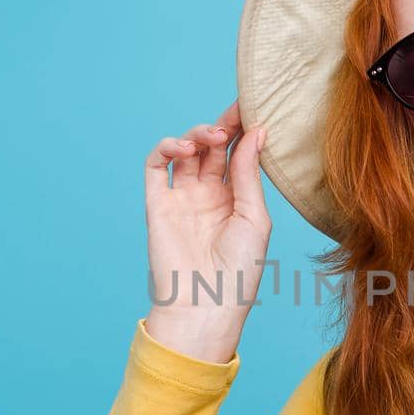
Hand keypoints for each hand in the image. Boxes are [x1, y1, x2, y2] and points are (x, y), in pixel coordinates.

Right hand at [142, 99, 270, 362]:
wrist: (205, 306)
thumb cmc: (239, 271)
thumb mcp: (254, 218)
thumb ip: (248, 173)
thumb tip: (256, 131)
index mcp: (236, 200)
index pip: (237, 154)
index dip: (243, 130)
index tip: (254, 108)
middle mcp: (208, 196)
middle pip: (212, 148)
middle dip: (223, 126)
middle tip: (235, 114)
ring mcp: (182, 199)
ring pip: (186, 151)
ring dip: (197, 134)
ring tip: (212, 136)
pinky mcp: (157, 204)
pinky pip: (156, 167)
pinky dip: (167, 148)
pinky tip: (185, 147)